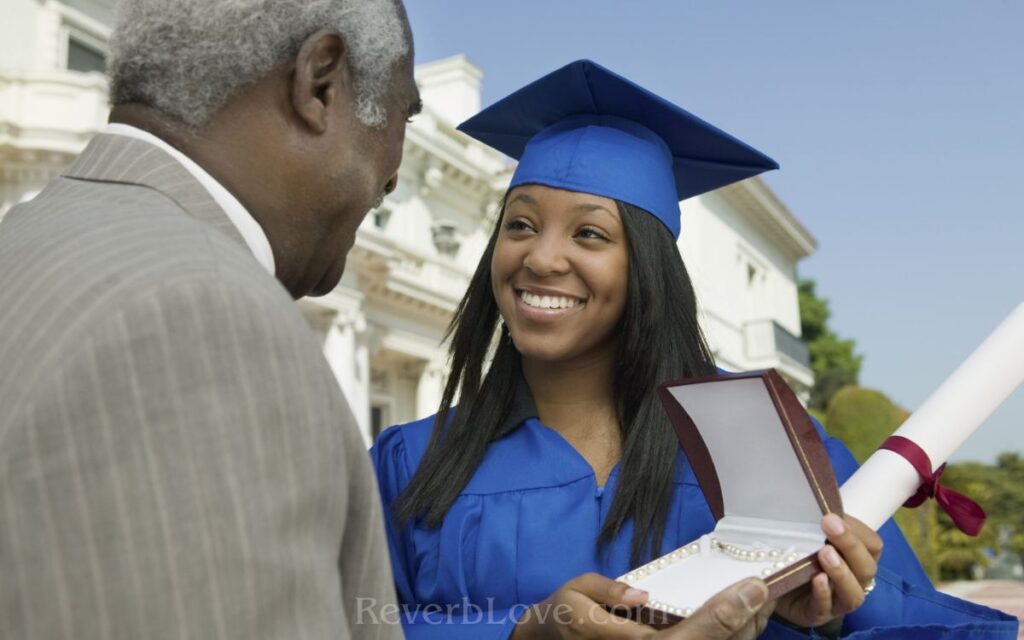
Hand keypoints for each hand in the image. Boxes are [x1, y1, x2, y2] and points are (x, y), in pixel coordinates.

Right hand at [511, 573, 773, 638]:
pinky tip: (743, 618)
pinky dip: (731, 637)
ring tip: (759, 600)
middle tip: (764, 589)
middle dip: (745, 620)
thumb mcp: (575, 594)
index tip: (752, 588)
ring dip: (744, 631)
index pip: (693, 633)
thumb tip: (642, 593)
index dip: (727, 613)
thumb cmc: (566, 617)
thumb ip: (609, 592)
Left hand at [774, 513, 882, 628]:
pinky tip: (817, 579)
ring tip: (825, 553)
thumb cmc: (798, 551)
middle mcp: (854, 581)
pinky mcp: (816, 615)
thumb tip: (820, 492)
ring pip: (853, 593)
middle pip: (866, 567)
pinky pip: (825, 608)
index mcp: (856, 558)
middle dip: (850, 545)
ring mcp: (837, 601)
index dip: (857, 531)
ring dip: (842, 572)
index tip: (833, 514)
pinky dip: (823, 594)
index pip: (872, 545)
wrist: (771, 581)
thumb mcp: (809, 532)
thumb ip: (820, 519)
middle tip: (830, 525)